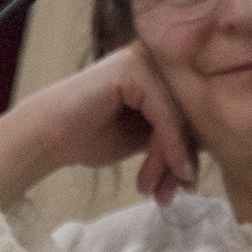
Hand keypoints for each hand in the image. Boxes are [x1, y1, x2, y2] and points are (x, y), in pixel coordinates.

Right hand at [0, 45, 197, 209]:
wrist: (45, 138)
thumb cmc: (88, 137)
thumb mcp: (143, 138)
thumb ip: (172, 137)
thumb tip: (206, 153)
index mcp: (157, 71)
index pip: (188, 112)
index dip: (189, 151)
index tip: (186, 186)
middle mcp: (153, 58)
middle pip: (186, 114)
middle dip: (181, 159)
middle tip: (177, 193)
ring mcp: (143, 59)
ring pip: (178, 117)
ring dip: (171, 159)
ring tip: (158, 190)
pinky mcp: (132, 69)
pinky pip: (165, 114)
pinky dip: (170, 146)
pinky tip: (170, 172)